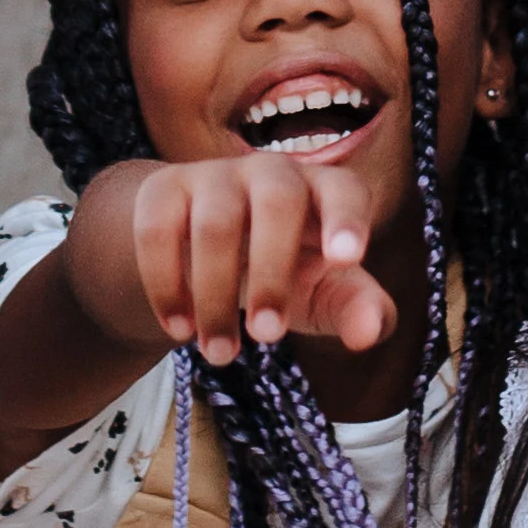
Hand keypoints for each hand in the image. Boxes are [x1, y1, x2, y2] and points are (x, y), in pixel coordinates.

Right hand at [87, 157, 395, 372]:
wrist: (198, 242)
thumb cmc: (282, 268)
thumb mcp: (320, 293)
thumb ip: (353, 308)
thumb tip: (369, 331)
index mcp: (322, 191)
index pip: (344, 189)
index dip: (347, 219)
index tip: (347, 259)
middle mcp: (271, 172)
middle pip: (277, 202)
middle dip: (272, 273)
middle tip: (266, 337)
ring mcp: (214, 175)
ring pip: (215, 224)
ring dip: (215, 296)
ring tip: (220, 355)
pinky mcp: (163, 190)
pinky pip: (158, 230)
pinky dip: (166, 284)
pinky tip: (179, 329)